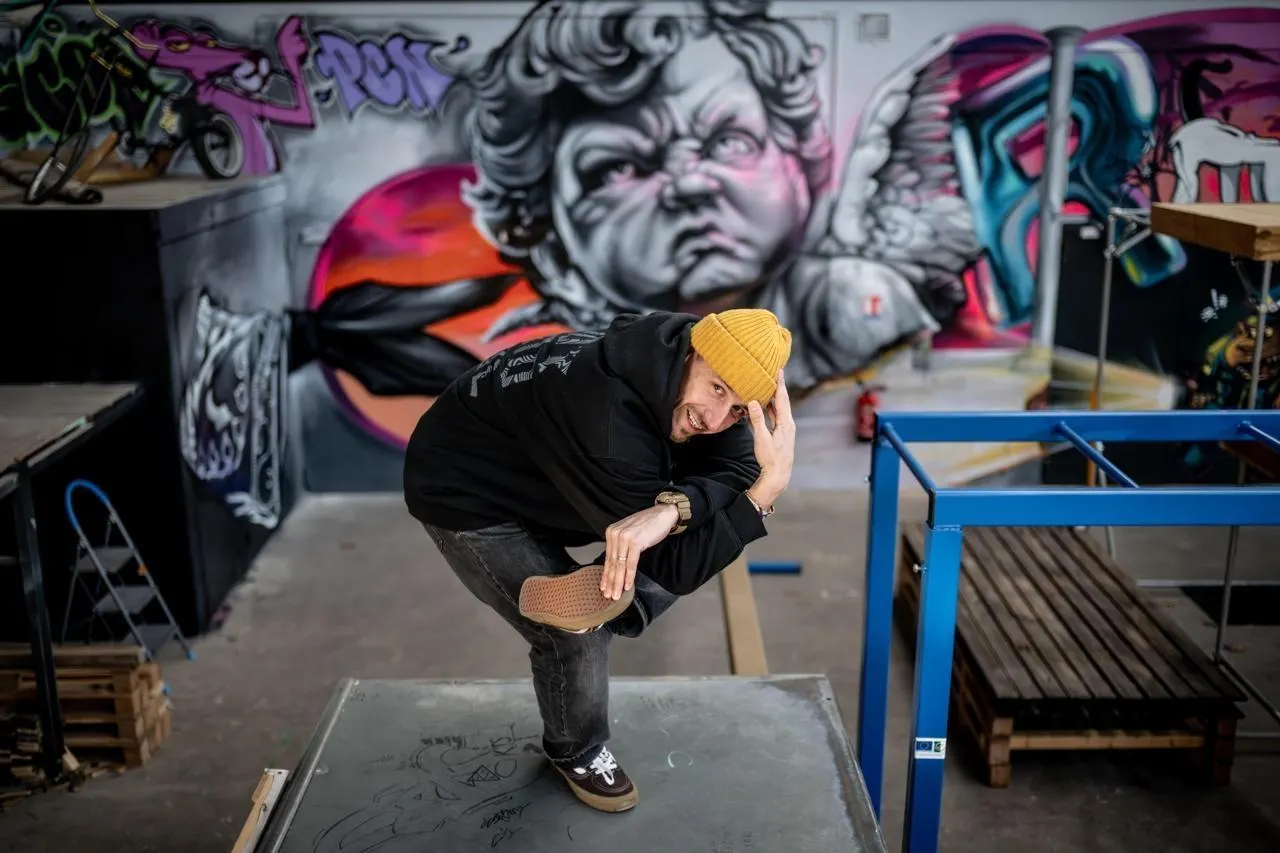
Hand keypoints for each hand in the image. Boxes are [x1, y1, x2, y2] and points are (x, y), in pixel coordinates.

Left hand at [601, 504, 678, 599]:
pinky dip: (629, 576)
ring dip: (618, 583)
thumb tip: (616, 565)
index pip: (608, 558)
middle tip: (608, 595)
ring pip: (620, 565)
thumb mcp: (629, 533)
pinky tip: (628, 586)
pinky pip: (631, 564)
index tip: (604, 587)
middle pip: (613, 563)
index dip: (606, 575)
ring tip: (616, 594)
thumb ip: (621, 546)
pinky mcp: (635, 542)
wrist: (663, 514)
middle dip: (610, 582)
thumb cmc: (648, 525)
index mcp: (611, 532)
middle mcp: (615, 534)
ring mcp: (624, 538)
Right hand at [745, 369, 795, 507]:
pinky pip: (776, 416)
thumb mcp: (762, 438)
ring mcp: (786, 429)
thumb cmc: (770, 458)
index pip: (783, 398)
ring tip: (769, 385)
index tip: (779, 370)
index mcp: (786, 423)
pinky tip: (766, 405)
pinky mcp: (782, 434)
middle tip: (774, 373)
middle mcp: (788, 424)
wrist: (778, 475)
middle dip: (778, 387)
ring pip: (779, 409)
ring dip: (774, 397)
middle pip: (783, 401)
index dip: (780, 384)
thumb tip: (754, 402)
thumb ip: (757, 419)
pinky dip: (772, 408)